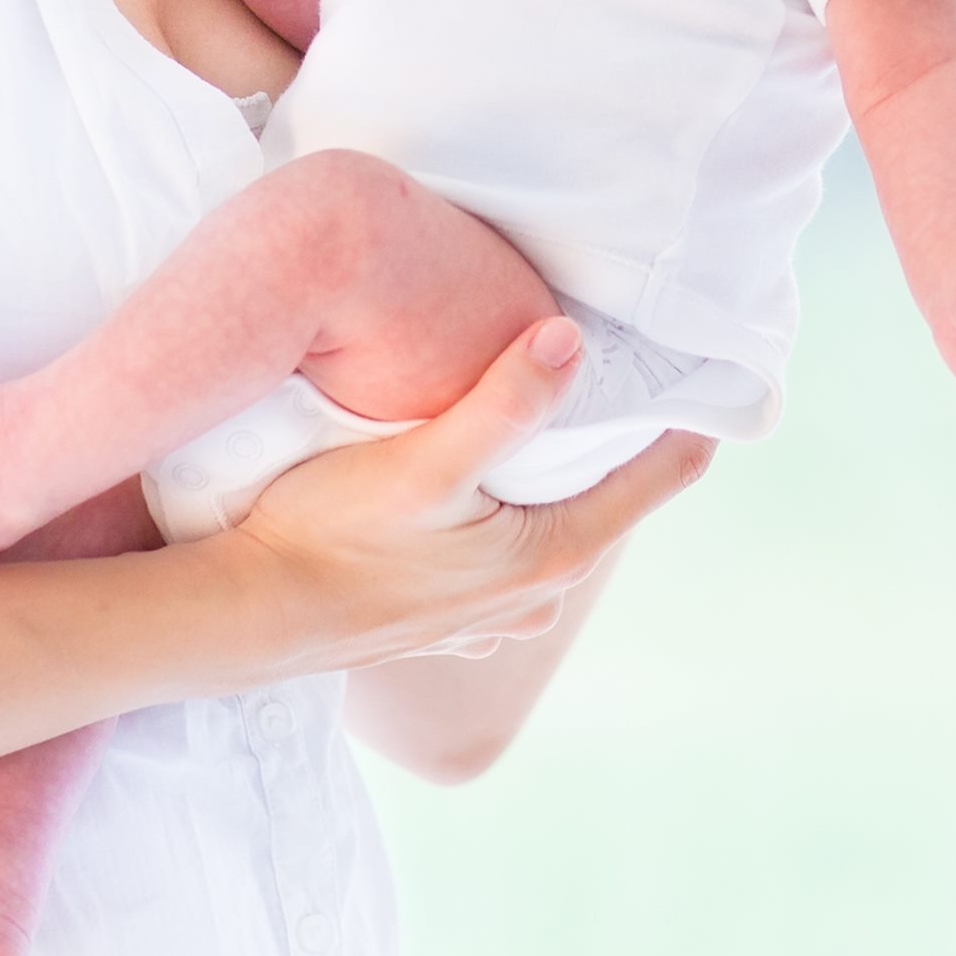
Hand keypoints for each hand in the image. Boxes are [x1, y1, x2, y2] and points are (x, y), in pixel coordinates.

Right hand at [221, 317, 712, 670]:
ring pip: (552, 523)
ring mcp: (490, 615)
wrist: (247, 616)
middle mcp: (536, 598)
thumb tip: (573, 339)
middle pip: (608, 498)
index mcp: (552, 555)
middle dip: (616, 437)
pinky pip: (504, 548)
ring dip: (555, 473)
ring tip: (552, 405)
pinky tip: (479, 476)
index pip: (661, 477)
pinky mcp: (443, 616)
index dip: (689, 418)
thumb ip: (503, 403)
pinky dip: (508, 506)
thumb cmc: (331, 535)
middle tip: (625, 361)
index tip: (709, 362)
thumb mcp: (424, 460)